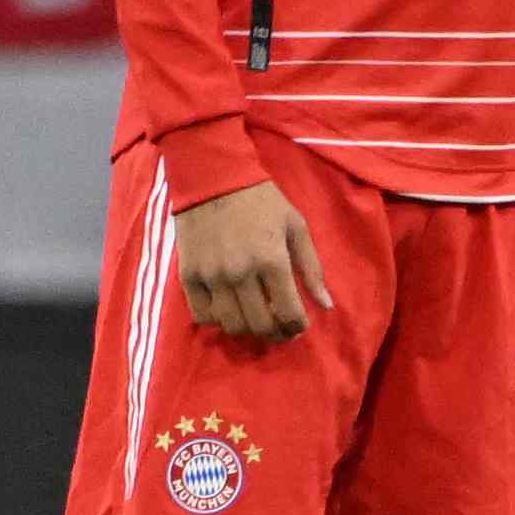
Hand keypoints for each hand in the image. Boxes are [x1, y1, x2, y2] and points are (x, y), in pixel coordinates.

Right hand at [169, 182, 317, 345]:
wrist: (213, 180)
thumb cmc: (262, 202)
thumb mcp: (296, 228)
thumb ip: (312, 268)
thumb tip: (326, 305)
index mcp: (272, 260)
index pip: (287, 312)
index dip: (297, 327)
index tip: (300, 326)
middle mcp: (240, 273)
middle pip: (259, 325)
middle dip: (276, 334)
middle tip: (282, 330)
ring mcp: (211, 276)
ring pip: (230, 325)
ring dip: (248, 331)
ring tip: (258, 322)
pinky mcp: (188, 276)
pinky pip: (201, 315)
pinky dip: (218, 321)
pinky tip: (230, 312)